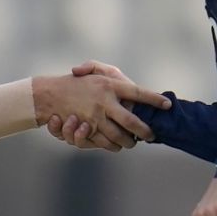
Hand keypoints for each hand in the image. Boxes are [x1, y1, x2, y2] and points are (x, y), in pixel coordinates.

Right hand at [32, 69, 167, 150]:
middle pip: (132, 121)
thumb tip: (127, 85)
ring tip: (135, 142)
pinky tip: (118, 145)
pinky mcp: (87, 130)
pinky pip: (105, 142)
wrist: (49, 95)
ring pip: (120, 136)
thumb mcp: (93, 70)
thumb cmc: (76, 82)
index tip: (167, 105)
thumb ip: (109, 70)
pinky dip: (113, 146)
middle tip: (153, 135)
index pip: (138, 93)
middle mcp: (105, 101)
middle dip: (145, 131)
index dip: (154, 100)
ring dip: (129, 142)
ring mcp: (96, 117)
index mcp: (110, 84)